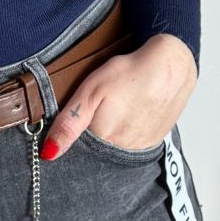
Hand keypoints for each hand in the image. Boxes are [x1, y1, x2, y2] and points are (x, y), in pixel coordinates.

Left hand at [39, 34, 196, 159]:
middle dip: (91, 136)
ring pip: (115, 148)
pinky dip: (127, 131)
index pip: (77, 152)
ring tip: (115, 109)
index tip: (74, 123)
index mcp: (103, 141)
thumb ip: (68, 124)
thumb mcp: (90, 92)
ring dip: (110, 134)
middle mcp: (122, 151)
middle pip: (97, 151)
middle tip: (100, 108)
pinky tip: (128, 114)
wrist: (171, 67)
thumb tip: (48, 153)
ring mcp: (140, 147)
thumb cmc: (130, 74)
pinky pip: (133, 143)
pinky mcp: (154, 141)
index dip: (72, 138)